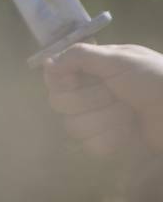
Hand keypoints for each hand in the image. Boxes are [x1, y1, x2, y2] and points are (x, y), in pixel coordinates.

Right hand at [44, 42, 162, 155]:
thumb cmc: (154, 80)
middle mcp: (93, 93)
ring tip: (127, 115)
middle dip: (88, 101)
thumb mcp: (120, 58)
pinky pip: (91, 146)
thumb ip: (80, 56)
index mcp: (95, 70)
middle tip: (114, 95)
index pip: (55, 76)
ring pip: (74, 126)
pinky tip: (128, 132)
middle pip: (59, 103)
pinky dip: (110, 139)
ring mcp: (101, 119)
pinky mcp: (111, 142)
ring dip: (103, 120)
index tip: (72, 80)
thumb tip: (48, 63)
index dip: (59, 81)